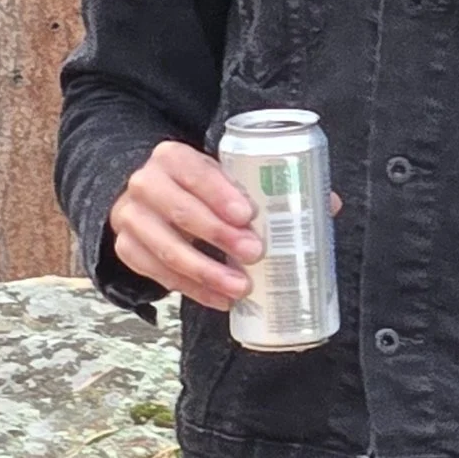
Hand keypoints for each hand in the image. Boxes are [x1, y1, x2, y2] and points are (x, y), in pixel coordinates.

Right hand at [108, 140, 337, 309]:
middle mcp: (146, 184)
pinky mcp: (128, 249)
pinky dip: (192, 289)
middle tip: (255, 252)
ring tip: (241, 287)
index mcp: (172, 157)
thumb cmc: (197, 186)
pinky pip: (158, 274)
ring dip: (206, 271)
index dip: (220, 193)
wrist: (148, 196)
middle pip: (179, 211)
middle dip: (219, 235)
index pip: (194, 171)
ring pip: (166, 248)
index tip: (249, 215)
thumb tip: (329, 204)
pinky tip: (220, 300)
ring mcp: (131, 219)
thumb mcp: (222, 173)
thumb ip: (267, 185)